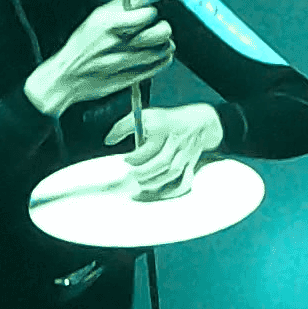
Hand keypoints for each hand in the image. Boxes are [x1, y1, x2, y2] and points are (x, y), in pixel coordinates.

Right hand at [27, 0, 175, 111]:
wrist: (67, 76)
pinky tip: (157, 53)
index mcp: (111, 24)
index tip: (149, 11)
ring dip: (164, 42)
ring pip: (163, 49)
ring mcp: (129, 61)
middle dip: (163, 27)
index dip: (152, 10)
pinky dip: (163, 58)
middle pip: (162, 31)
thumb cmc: (80, 46)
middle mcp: (122, 43)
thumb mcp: (96, 17)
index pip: (148, 12)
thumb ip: (121, 5)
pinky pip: (159, 66)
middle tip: (157, 26)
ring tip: (157, 40)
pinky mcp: (133, 77)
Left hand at [104, 103, 223, 199]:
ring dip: (155, 181)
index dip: (135, 157)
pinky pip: (184, 180)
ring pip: (172, 172)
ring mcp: (185, 153)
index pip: (148, 145)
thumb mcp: (145, 115)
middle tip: (131, 175)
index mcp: (162, 127)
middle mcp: (175, 140)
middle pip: (161, 162)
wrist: (199, 121)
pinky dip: (173, 190)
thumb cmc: (167, 120)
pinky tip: (160, 193)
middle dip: (144, 172)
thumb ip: (124, 127)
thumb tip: (108, 141)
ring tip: (141, 184)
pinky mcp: (191, 163)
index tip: (125, 160)